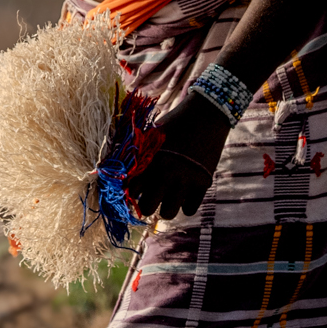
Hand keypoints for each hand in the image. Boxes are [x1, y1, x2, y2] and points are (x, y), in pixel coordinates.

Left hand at [124, 94, 230, 221]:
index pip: (131, 190)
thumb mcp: (152, 134)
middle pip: (147, 207)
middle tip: (151, 196)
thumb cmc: (175, 122)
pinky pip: (189, 211)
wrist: (207, 113)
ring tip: (167, 197)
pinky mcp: (203, 184)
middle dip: (146, 203)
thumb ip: (138, 154)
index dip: (131, 192)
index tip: (136, 189)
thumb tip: (119, 171)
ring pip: (168, 214)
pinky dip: (185, 205)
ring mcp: (185, 180)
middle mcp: (166, 173)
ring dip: (165, 207)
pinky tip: (184, 194)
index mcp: (150, 160)